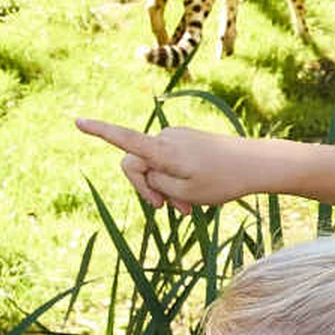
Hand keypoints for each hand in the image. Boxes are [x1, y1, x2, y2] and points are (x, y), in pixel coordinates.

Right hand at [73, 117, 268, 210]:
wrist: (256, 164)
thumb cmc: (221, 180)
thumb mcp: (183, 193)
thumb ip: (155, 183)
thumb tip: (145, 171)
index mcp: (162, 150)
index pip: (124, 139)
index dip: (99, 132)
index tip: (77, 121)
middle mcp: (165, 138)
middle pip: (137, 164)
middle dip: (149, 190)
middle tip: (171, 213)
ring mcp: (175, 138)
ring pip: (155, 167)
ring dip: (166, 189)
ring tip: (188, 210)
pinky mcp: (185, 141)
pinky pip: (168, 162)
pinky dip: (175, 180)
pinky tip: (194, 195)